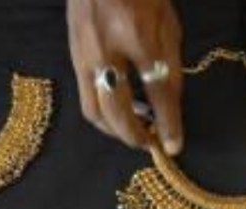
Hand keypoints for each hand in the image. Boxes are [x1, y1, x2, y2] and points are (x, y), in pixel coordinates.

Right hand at [68, 0, 183, 154]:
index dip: (168, 123)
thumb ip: (171, 66)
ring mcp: (83, 53)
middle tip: (150, 145)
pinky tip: (121, 108)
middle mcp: (104, 49)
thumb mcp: (168, 25)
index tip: (174, 146)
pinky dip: (104, 111)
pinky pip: (86, 94)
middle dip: (134, 136)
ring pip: (93, 110)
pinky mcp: (72, 54)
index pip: (156, 92)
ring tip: (136, 129)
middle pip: (116, 111)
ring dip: (114, 129)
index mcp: (137, 36)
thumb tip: (170, 108)